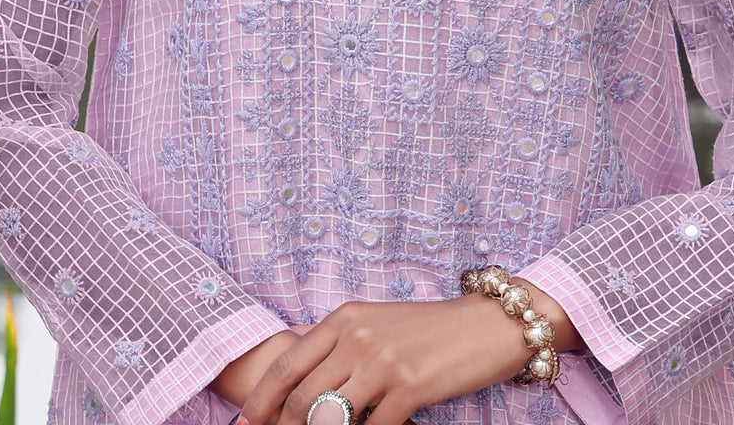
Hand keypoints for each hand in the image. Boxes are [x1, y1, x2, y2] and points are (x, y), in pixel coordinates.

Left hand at [238, 281, 576, 424]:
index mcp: (345, 318)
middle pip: (301, 396)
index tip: (244, 423)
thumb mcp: (378, 320)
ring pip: (328, 416)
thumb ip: (338, 339)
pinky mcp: (409, 388)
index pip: (288, 364)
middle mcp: (357, 337)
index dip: (260, 399)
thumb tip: (297, 354)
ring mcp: (382, 362)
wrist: (488, 324)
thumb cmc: (431, 328)